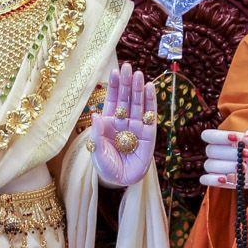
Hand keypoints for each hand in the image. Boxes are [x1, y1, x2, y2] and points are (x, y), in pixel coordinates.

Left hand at [89, 62, 156, 186]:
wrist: (122, 180)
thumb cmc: (106, 166)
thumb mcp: (97, 151)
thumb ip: (98, 134)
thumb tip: (96, 115)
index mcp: (109, 123)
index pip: (112, 100)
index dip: (113, 86)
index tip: (114, 71)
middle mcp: (123, 121)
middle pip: (126, 98)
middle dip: (126, 83)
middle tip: (127, 67)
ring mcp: (137, 126)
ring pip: (138, 104)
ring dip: (138, 89)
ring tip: (138, 74)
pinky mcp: (149, 134)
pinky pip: (150, 116)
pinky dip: (151, 102)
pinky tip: (150, 88)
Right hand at [200, 127, 247, 188]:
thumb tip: (247, 137)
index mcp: (222, 139)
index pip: (209, 135)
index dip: (218, 137)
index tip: (235, 139)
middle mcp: (217, 152)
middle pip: (211, 151)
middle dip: (229, 153)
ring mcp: (217, 167)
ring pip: (210, 165)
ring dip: (226, 166)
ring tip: (243, 167)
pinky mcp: (220, 180)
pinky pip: (207, 180)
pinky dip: (213, 179)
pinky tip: (224, 178)